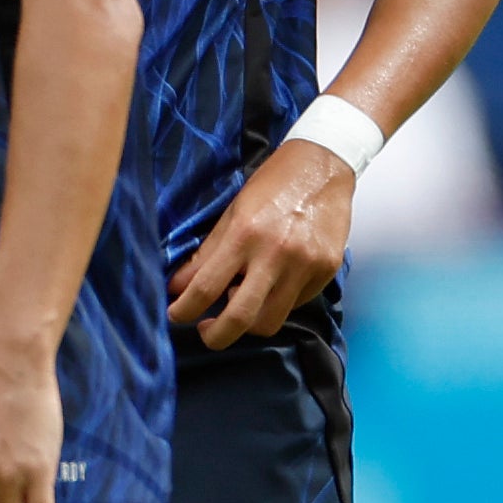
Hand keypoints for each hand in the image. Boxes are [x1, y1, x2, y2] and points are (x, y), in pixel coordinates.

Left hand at [172, 136, 357, 347]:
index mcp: (244, 235)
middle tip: (206, 331)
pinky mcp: (326, 270)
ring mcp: (305, 265)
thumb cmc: (271, 186)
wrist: (322, 166)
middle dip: (215, 336)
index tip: (176, 314)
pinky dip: (278, 301)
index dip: (184, 309)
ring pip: (270, 321)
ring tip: (242, 303)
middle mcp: (276, 254)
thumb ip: (206, 254)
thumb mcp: (232, 214)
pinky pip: (295, 303)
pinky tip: (274, 282)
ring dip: (249, 322)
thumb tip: (177, 287)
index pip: (205, 287)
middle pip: (240, 319)